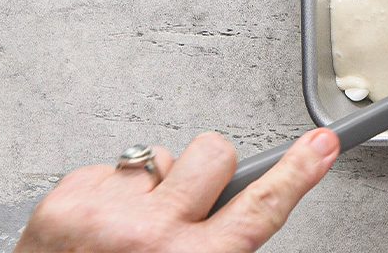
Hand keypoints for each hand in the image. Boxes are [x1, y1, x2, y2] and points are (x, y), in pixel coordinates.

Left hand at [15, 128, 339, 252]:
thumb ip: (219, 247)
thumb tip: (241, 209)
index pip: (261, 207)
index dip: (298, 172)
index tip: (321, 144)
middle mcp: (149, 236)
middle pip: (215, 155)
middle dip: (209, 172)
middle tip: (189, 205)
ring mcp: (103, 214)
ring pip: (161, 155)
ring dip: (154, 185)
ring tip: (130, 227)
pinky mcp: (65, 201)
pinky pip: (112, 168)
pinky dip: (111, 193)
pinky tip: (99, 227)